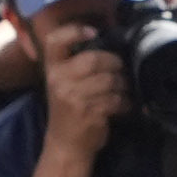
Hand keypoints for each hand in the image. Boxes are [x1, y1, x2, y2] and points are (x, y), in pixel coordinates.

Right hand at [30, 13, 128, 176]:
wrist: (65, 145)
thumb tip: (108, 45)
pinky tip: (124, 105)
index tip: (93, 32)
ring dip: (122, 84)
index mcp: (52, 70)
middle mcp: (59, 81)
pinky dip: (125, 102)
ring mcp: (73, 97)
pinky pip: (115, 99)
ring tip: (124, 89)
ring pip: (109, 80)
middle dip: (114, 63)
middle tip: (121, 69)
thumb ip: (75, 65)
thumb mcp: (62, 84)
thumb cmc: (68, 111)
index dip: (74, 31)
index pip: (55, 41)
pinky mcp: (89, 112)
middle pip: (93, 59)